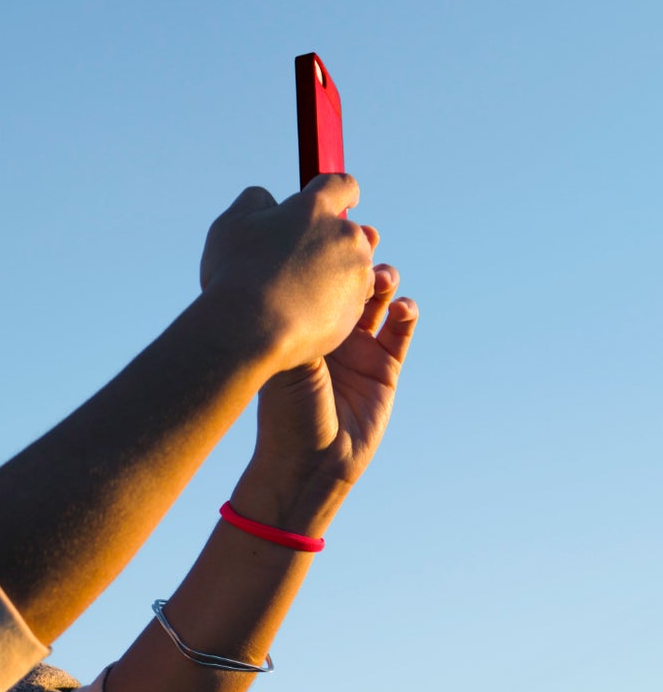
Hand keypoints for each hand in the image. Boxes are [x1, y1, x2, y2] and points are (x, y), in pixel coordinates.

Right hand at [198, 174, 379, 373]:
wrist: (251, 328)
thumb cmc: (235, 273)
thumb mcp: (230, 224)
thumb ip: (254, 201)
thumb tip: (270, 200)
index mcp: (314, 208)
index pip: (341, 186)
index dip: (342, 192)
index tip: (345, 199)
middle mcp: (344, 235)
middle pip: (347, 232)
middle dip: (329, 244)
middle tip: (296, 264)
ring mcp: (355, 273)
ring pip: (352, 268)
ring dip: (334, 274)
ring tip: (296, 295)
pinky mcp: (357, 308)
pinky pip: (350, 302)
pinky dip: (332, 305)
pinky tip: (302, 315)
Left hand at [240, 264, 419, 529]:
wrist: (308, 462)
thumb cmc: (284, 413)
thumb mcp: (286, 358)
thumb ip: (300, 316)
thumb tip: (302, 266)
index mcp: (297, 325)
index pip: (312, 278)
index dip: (324, 254)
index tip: (332, 229)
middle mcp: (326, 331)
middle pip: (347, 280)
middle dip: (358, 256)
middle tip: (364, 239)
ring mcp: (357, 347)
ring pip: (377, 298)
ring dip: (382, 279)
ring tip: (380, 277)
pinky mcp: (385, 367)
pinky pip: (401, 329)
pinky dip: (406, 311)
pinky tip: (402, 306)